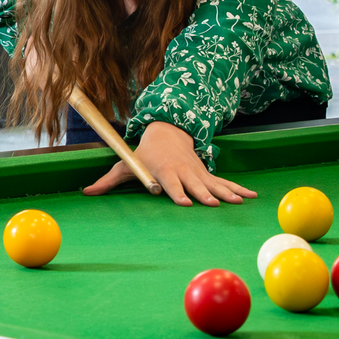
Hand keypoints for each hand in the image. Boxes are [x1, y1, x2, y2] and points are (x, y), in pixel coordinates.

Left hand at [85, 120, 257, 206]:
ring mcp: (197, 172)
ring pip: (213, 183)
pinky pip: (224, 183)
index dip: (175, 191)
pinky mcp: (207, 174)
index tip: (182, 202)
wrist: (168, 133)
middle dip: (204, 194)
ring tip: (239, 202)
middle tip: (212, 205)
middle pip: (194, 184)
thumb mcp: (126, 164)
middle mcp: (183, 171)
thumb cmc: (144, 154)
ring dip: (227, 192)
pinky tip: (252, 197)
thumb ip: (108, 181)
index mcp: (163, 170)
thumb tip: (86, 192)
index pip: (169, 183)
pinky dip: (238, 188)